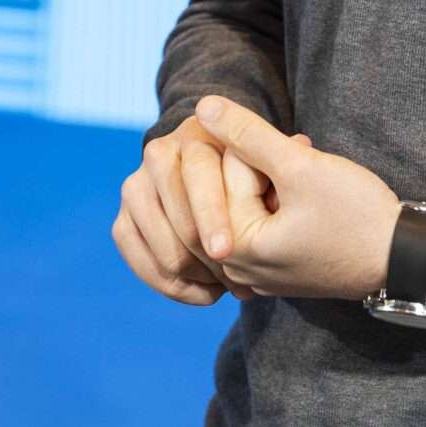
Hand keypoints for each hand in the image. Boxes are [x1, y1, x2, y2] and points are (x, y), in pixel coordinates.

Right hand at [112, 113, 271, 304]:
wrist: (229, 188)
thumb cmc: (263, 178)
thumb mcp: (277, 163)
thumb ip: (284, 154)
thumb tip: (299, 143)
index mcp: (198, 134)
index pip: (195, 172)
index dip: (209, 212)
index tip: (226, 252)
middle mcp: (160, 152)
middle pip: (168, 208)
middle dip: (197, 252)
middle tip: (234, 282)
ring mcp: (137, 183)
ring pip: (145, 231)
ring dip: (182, 267)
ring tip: (223, 286)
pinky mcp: (126, 214)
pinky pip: (129, 247)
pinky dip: (161, 278)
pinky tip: (201, 293)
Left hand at [199, 95, 403, 301]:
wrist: (404, 259)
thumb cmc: (357, 216)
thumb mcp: (300, 167)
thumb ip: (248, 134)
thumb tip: (202, 106)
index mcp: (235, 249)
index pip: (227, 168)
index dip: (268, 151)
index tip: (301, 160)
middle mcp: (235, 268)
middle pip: (230, 188)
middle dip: (266, 167)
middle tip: (305, 169)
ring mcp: (254, 274)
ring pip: (246, 201)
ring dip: (274, 181)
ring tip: (308, 182)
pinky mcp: (272, 271)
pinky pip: (259, 223)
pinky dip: (279, 203)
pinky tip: (307, 200)